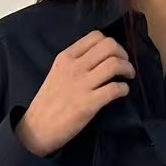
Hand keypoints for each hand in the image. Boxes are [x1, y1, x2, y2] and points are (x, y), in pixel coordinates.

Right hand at [16, 31, 134, 157]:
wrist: (37, 129)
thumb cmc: (48, 103)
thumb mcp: (57, 73)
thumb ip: (74, 63)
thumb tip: (98, 59)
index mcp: (66, 57)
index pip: (95, 36)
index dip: (111, 43)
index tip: (115, 54)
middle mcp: (75, 67)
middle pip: (109, 46)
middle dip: (123, 54)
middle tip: (126, 65)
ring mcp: (82, 85)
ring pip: (114, 64)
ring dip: (127, 69)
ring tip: (129, 76)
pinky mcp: (89, 104)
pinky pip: (114, 89)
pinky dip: (124, 88)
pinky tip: (123, 92)